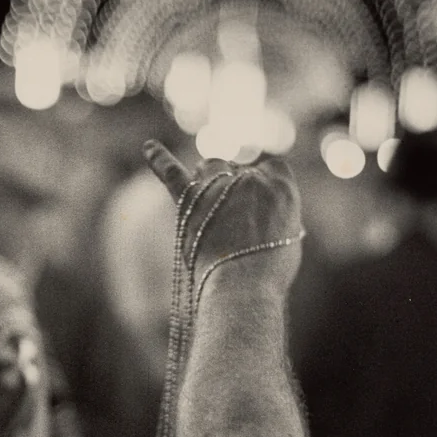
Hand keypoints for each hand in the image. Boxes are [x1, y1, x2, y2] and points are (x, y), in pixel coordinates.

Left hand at [143, 140, 303, 294]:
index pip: (271, 169)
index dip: (262, 186)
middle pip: (238, 170)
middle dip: (234, 190)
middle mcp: (250, 179)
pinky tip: (149, 147)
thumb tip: (262, 216)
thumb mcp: (287, 241)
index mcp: (282, 185)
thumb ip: (275, 218)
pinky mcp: (189, 200)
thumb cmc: (269, 274)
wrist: (244, 289)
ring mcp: (218, 186)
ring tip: (206, 202)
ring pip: (210, 166)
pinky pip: (171, 171)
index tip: (258, 206)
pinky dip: (159, 159)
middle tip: (232, 223)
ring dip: (207, 178)